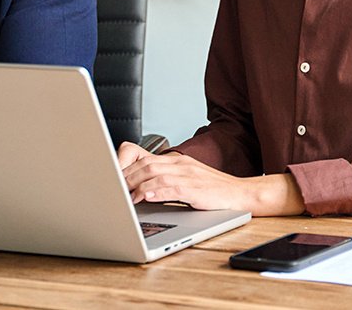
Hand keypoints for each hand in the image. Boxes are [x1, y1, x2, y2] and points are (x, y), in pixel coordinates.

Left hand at [115, 142, 301, 215]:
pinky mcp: (195, 189)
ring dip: (135, 186)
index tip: (110, 177)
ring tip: (123, 198)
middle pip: (143, 164)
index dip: (121, 162)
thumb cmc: (213, 190)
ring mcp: (188, 175)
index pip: (140, 153)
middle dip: (123, 178)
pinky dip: (155, 192)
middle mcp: (179, 164)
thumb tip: (135, 190)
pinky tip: (145, 198)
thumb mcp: (186, 179)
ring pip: (153, 175)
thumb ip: (162, 180)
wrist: (242, 194)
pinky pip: (171, 188)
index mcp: (175, 160)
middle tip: (110, 191)